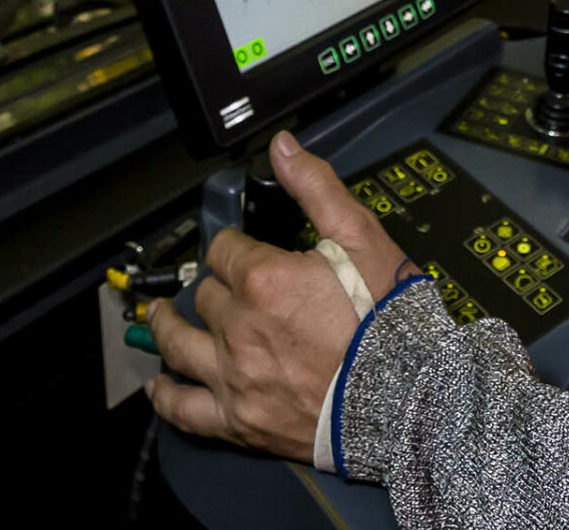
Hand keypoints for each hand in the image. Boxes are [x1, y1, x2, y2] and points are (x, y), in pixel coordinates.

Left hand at [146, 131, 416, 460]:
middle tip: (225, 287)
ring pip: (178, 344)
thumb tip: (281, 147)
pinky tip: (160, 385)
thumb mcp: (361, 238)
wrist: (409, 397)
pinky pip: (185, 410)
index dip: (235, 246)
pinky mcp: (240, 421)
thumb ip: (315, 187)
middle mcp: (239, 327)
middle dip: (214, 285)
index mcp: (264, 279)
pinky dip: (167, 395)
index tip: (243, 252)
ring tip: (159, 317)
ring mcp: (235, 377)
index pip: (225, 249)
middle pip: (205, 294)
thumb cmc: (388, 319)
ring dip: (166, 327)